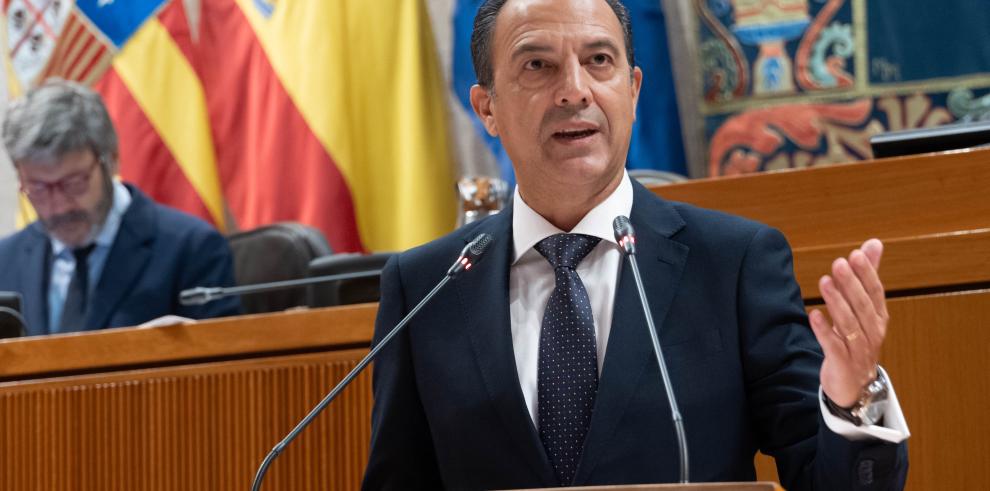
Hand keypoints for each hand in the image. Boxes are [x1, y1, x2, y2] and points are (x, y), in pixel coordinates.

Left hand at [809, 239, 888, 406]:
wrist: (855, 386)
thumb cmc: (858, 340)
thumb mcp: (864, 309)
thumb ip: (867, 276)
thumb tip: (874, 243)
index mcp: (878, 318)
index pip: (876, 292)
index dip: (867, 274)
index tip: (855, 254)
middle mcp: (872, 332)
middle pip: (863, 306)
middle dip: (851, 284)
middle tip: (838, 263)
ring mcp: (859, 349)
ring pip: (849, 324)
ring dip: (836, 302)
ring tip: (824, 282)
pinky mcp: (842, 363)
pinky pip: (833, 345)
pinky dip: (824, 330)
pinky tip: (813, 314)